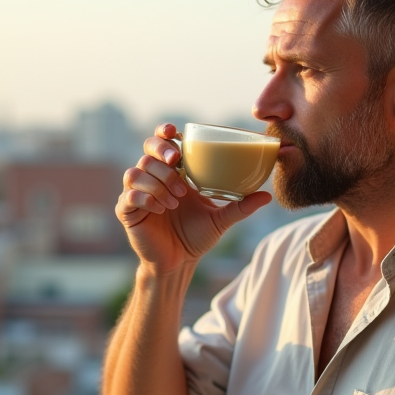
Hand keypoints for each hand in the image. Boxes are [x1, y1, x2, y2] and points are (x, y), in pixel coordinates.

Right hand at [116, 123, 270, 274]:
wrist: (178, 263)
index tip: (174, 131)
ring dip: (158, 181)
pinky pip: (129, 196)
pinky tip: (160, 209)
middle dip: (159, 151)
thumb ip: (241, 207)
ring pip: (137, 172)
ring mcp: (138, 193)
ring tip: (176, 199)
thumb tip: (267, 196)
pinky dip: (145, 198)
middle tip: (175, 162)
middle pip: (146, 150)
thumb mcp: (221, 220)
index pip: (163, 143)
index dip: (164, 132)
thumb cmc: (197, 238)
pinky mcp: (127, 211)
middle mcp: (153, 179)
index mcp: (173, 174)